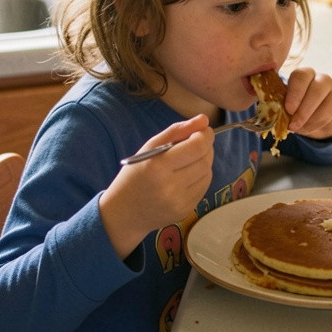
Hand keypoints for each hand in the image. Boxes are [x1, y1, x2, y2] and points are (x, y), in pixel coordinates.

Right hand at [99, 115, 212, 259]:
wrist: (124, 212)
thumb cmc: (135, 175)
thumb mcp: (149, 148)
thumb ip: (177, 131)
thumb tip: (204, 119)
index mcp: (157, 166)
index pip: (196, 147)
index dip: (205, 135)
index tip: (204, 130)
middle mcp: (170, 186)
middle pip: (205, 160)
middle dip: (207, 147)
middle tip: (198, 142)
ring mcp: (179, 202)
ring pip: (208, 174)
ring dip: (205, 161)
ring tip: (190, 159)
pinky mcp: (185, 211)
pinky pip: (204, 187)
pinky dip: (201, 177)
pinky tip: (188, 175)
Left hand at [283, 68, 331, 139]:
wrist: (315, 117)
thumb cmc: (296, 107)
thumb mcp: (286, 104)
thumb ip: (280, 105)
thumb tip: (274, 115)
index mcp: (301, 74)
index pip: (300, 76)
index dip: (294, 93)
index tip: (288, 109)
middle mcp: (317, 77)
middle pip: (315, 87)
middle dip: (303, 108)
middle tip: (292, 124)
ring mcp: (330, 87)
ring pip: (323, 100)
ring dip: (309, 117)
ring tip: (297, 127)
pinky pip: (329, 111)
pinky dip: (316, 122)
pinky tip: (307, 127)